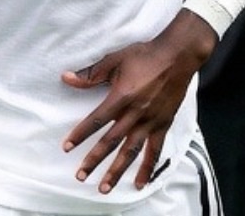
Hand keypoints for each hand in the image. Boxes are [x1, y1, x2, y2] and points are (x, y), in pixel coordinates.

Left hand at [60, 10, 213, 193]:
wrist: (177, 55)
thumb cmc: (145, 55)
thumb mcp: (115, 59)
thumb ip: (92, 74)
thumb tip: (67, 78)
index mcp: (121, 96)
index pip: (96, 120)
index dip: (80, 134)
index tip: (67, 147)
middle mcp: (135, 113)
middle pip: (110, 141)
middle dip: (94, 160)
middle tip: (80, 176)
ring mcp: (150, 121)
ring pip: (131, 151)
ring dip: (117, 171)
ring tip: (105, 188)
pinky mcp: (163, 125)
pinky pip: (155, 151)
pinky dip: (147, 168)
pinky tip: (140, 183)